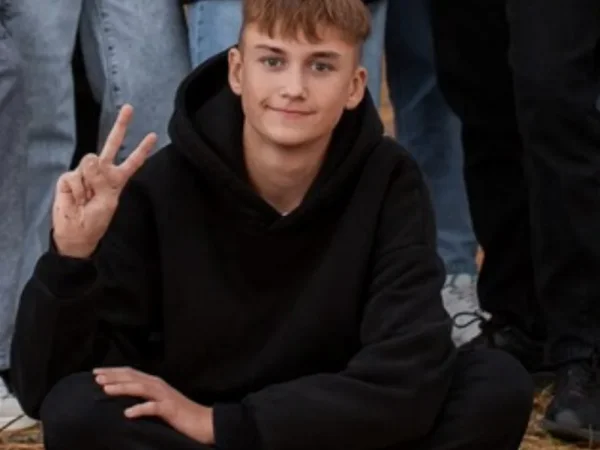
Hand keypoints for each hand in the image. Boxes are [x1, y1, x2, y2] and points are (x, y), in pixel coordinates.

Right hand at [52, 104, 156, 257]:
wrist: (75, 232)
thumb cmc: (95, 220)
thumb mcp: (107, 201)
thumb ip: (102, 179)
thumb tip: (91, 158)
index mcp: (117, 179)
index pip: (132, 162)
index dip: (142, 150)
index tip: (153, 135)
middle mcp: (102, 171)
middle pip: (112, 144)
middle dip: (121, 126)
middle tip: (129, 107)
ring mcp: (85, 172)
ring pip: (90, 163)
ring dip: (89, 184)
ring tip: (86, 199)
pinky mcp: (69, 177)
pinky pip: (75, 177)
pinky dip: (77, 190)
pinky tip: (76, 198)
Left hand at [94, 367, 214, 444]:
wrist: (204, 422)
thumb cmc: (180, 414)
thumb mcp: (159, 403)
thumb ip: (144, 398)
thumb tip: (122, 400)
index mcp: (155, 383)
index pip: (131, 373)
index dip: (113, 371)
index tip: (95, 372)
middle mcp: (159, 386)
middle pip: (133, 377)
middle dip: (114, 376)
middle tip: (96, 377)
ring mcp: (165, 396)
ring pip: (141, 388)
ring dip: (123, 388)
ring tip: (106, 390)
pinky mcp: (170, 409)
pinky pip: (153, 408)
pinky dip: (140, 409)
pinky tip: (128, 413)